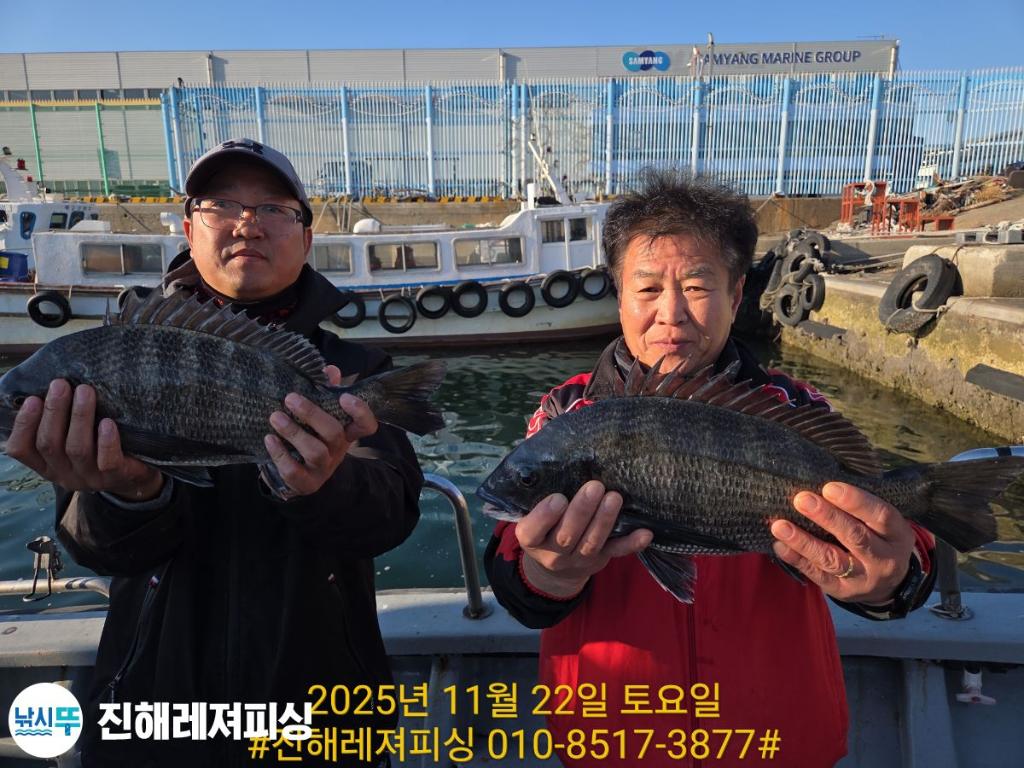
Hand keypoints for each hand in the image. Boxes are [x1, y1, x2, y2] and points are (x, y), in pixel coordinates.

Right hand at [5, 379, 162, 500]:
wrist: (136, 475)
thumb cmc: (99, 448)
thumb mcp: (73, 438)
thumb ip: (60, 423)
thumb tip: (53, 387)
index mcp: (47, 464)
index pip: (21, 449)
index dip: (23, 424)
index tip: (32, 398)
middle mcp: (64, 474)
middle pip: (49, 444)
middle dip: (54, 411)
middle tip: (60, 384)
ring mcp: (90, 478)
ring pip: (77, 449)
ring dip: (79, 417)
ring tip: (85, 391)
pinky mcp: (116, 477)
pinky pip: (108, 461)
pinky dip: (106, 441)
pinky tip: (108, 422)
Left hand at [263, 365, 377, 496]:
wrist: (299, 476)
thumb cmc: (311, 438)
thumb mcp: (320, 416)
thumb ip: (326, 392)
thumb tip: (330, 369)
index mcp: (345, 433)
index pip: (366, 425)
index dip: (360, 412)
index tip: (344, 397)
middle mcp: (338, 450)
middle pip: (334, 432)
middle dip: (312, 414)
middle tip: (290, 398)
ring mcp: (323, 468)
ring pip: (315, 451)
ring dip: (293, 432)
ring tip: (275, 417)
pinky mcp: (305, 482)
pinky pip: (293, 470)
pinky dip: (279, 453)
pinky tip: (268, 439)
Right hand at [516, 480, 652, 597]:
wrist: (554, 563)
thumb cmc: (543, 522)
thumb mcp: (530, 510)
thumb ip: (538, 490)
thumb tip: (549, 453)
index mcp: (530, 538)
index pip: (531, 531)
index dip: (545, 516)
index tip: (559, 498)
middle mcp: (551, 553)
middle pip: (566, 536)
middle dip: (582, 511)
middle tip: (595, 487)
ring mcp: (577, 560)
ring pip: (592, 543)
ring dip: (604, 521)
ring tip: (614, 498)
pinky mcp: (599, 560)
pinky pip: (616, 553)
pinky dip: (631, 544)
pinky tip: (645, 533)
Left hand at [771, 481, 916, 602]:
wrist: (889, 584)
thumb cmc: (878, 539)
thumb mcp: (882, 524)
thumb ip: (860, 508)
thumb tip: (821, 485)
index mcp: (898, 535)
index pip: (881, 516)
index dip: (856, 501)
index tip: (829, 488)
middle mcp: (884, 559)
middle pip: (855, 537)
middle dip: (827, 517)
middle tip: (801, 500)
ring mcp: (864, 578)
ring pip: (833, 560)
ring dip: (804, 542)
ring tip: (780, 526)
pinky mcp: (843, 591)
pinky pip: (818, 575)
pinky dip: (797, 559)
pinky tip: (780, 545)